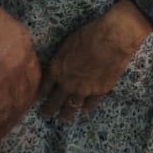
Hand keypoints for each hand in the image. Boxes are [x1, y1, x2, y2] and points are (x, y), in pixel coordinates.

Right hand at [0, 2, 41, 141]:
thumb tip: (1, 59)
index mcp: (25, 51)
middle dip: (15, 117)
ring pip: (3, 113)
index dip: (28, 94)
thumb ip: (10, 45)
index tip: (23, 104)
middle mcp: (17, 72)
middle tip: (7, 127)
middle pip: (21, 100)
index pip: (34, 80)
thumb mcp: (7, 26)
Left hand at [40, 3, 149, 121]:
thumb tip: (60, 66)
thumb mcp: (68, 44)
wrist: (114, 38)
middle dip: (47, 110)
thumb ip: (61, 59)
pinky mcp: (99, 91)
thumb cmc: (90, 34)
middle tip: (45, 114)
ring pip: (70, 109)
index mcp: (56, 69)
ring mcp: (83, 90)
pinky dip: (85, 107)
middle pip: (52, 103)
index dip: (39, 95)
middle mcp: (66, 83)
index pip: (42, 88)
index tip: (38, 99)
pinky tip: (84, 107)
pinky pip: (89, 105)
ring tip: (63, 118)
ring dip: (64, 115)